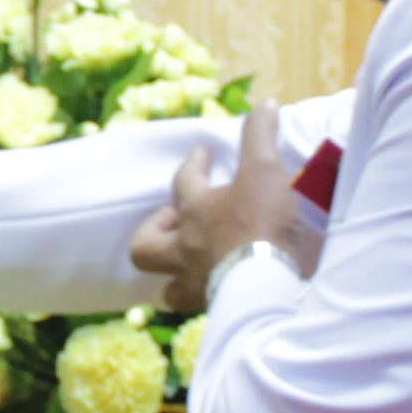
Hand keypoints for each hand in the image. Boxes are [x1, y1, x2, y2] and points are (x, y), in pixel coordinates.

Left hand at [144, 107, 305, 311]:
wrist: (266, 283)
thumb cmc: (260, 223)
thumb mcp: (264, 170)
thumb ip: (260, 136)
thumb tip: (266, 103)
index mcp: (195, 210)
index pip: (184, 179)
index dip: (192, 164)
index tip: (200, 156)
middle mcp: (185, 248)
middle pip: (145, 244)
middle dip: (154, 230)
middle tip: (177, 221)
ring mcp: (194, 283)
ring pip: (167, 284)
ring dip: (173, 273)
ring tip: (191, 264)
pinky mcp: (212, 308)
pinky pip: (195, 306)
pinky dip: (202, 297)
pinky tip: (215, 292)